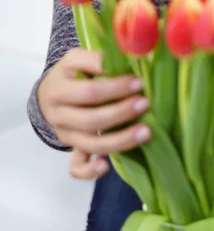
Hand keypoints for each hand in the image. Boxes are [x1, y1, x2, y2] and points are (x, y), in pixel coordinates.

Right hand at [38, 48, 150, 179]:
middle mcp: (58, 114)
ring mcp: (65, 134)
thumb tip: (127, 59)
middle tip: (145, 104)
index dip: (116, 88)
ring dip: (120, 140)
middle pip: (91, 119)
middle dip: (121, 113)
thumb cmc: (70, 73)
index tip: (139, 82)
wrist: (49, 93)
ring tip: (146, 132)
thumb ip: (97, 59)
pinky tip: (106, 166)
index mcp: (58, 88)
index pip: (89, 92)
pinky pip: (76, 166)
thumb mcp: (76, 58)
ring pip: (90, 144)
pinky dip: (89, 171)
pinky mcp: (72, 148)